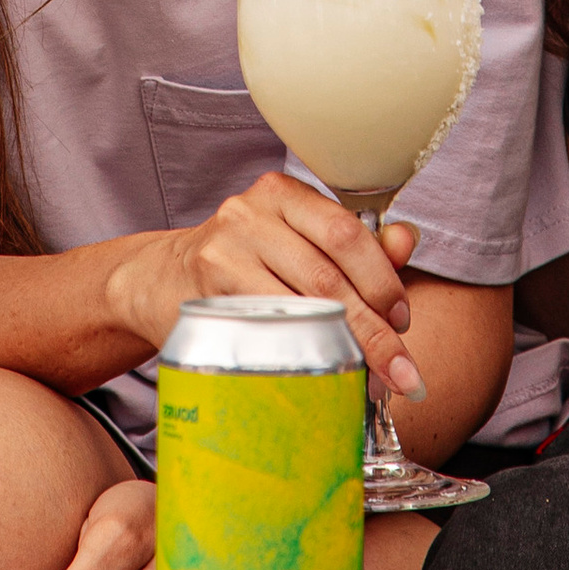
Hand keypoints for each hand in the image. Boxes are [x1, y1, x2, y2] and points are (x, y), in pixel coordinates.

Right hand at [110, 175, 426, 396]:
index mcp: (280, 192)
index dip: (383, 279)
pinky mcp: (205, 298)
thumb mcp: (295, 239)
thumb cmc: (242, 262)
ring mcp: (222, 254)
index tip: (403, 318)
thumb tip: (408, 241)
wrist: (160, 280)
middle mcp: (248, 214)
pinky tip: (322, 374)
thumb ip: (354, 243)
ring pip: (301, 307)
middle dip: (374, 327)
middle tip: (401, 367)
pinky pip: (268, 333)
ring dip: (346, 349)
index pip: (346, 232)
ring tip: (372, 377)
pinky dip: (303, 358)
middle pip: (328, 274)